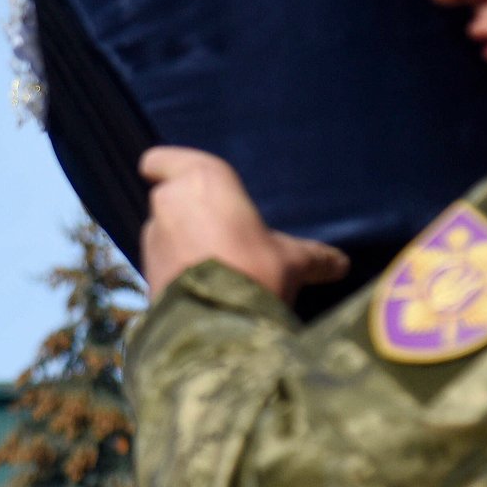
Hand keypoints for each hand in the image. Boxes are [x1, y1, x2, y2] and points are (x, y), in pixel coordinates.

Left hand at [139, 146, 348, 301]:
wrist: (216, 327)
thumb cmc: (255, 271)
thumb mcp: (293, 261)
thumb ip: (313, 257)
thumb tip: (340, 264)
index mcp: (202, 180)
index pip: (160, 159)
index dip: (163, 167)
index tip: (177, 178)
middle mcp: (168, 202)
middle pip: (169, 198)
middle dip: (187, 211)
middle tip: (219, 230)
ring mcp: (152, 239)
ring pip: (163, 231)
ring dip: (180, 242)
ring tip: (215, 264)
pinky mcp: (146, 273)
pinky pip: (161, 263)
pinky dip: (176, 269)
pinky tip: (202, 288)